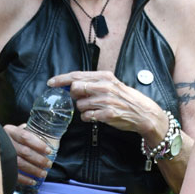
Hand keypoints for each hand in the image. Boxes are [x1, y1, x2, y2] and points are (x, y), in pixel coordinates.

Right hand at [3, 122, 52, 187]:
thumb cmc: (0, 138)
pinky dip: (25, 179)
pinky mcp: (0, 167)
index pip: (26, 137)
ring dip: (34, 170)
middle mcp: (6, 143)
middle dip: (39, 160)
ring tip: (43, 174)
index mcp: (9, 131)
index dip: (39, 144)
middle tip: (48, 164)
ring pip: (21, 164)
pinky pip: (14, 174)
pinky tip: (32, 182)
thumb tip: (27, 127)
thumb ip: (19, 130)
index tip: (49, 151)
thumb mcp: (9, 131)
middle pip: (26, 152)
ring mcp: (2, 156)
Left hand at [49, 70, 166, 142]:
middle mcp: (104, 86)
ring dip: (83, 109)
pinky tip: (96, 116)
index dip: (61, 79)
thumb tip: (72, 84)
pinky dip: (88, 117)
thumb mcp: (111, 84)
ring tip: (95, 109)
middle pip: (75, 88)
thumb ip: (93, 82)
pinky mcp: (107, 114)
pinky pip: (87, 116)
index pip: (77, 75)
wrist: (143, 113)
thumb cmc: (126, 98)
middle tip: (82, 99)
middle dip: (74, 96)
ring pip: (80, 105)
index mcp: (104, 76)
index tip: (51, 83)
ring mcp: (106, 100)